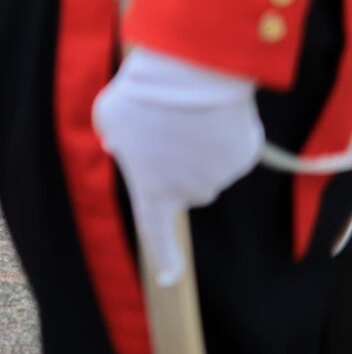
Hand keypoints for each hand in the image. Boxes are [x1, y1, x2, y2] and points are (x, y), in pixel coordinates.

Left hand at [93, 47, 263, 282]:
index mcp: (152, 191)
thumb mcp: (108, 118)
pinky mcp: (245, 155)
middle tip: (160, 127)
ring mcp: (221, 176)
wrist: (187, 74)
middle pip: (184, 186)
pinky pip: (231, 146)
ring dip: (197, 144)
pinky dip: (221, 131)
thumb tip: (120, 145)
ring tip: (182, 110)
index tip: (169, 279)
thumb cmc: (137, 97)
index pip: (155, 232)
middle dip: (174, 164)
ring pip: (208, 165)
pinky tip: (208, 109)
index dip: (162, 256)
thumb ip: (114, 138)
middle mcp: (191, 193)